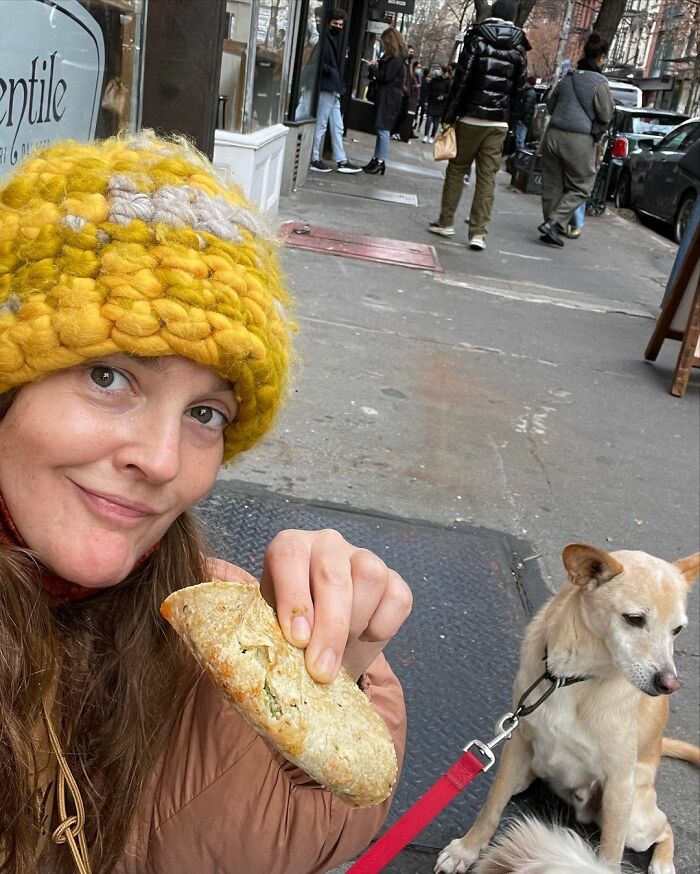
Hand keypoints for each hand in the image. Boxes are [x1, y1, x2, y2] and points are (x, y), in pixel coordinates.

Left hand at [260, 529, 411, 683]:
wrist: (322, 640)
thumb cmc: (295, 630)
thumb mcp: (275, 629)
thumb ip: (276, 634)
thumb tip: (287, 651)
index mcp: (291, 547)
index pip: (289, 556)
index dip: (294, 597)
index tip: (298, 639)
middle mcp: (326, 544)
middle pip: (332, 575)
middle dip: (329, 628)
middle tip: (322, 669)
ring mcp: (363, 557)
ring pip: (369, 576)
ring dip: (356, 622)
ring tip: (343, 647)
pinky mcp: (393, 578)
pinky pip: (397, 597)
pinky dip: (383, 625)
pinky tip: (365, 637)